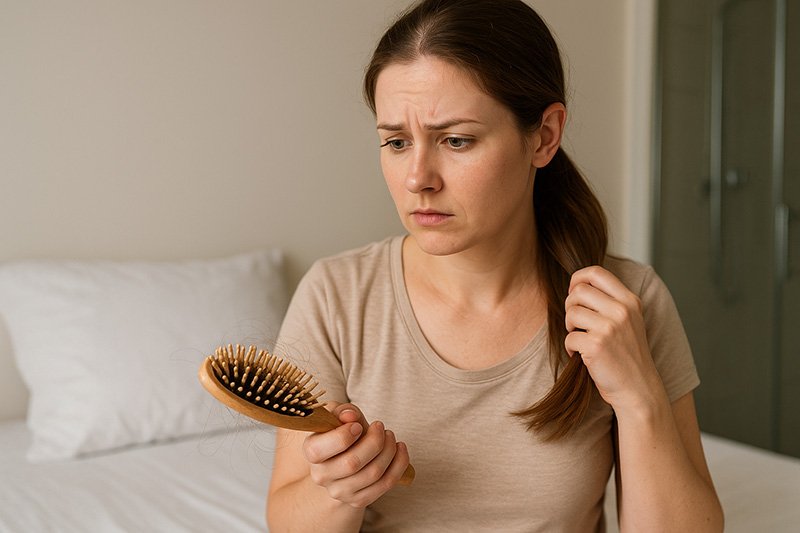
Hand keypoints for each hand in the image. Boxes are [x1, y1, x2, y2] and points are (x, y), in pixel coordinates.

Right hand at [302, 402, 411, 507]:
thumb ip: (342, 411)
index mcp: (311, 451)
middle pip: (352, 463)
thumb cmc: (342, 430)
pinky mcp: (359, 500)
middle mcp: (321, 475)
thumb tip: (349, 416)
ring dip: (389, 450)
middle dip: (374, 441)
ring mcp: (340, 491)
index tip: (357, 425)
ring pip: (372, 473)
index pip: (321, 449)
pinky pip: (385, 484)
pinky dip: (398, 464)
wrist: (344, 458)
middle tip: (380, 426)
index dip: (343, 435)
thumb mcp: (338, 415)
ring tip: (390, 436)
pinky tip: (400, 449)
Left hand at [564, 266, 664, 412]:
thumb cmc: (627, 355)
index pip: (596, 272)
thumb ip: (610, 301)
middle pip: (578, 290)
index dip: (577, 278)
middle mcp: (622, 310)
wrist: (638, 388)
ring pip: (571, 312)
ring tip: (580, 338)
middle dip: (570, 305)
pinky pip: (569, 337)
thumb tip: (576, 285)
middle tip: (576, 323)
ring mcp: (610, 327)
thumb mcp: (628, 321)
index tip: (574, 293)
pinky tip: (581, 355)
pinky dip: (570, 348)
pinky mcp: (596, 345)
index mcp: (630, 301)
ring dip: (569, 327)